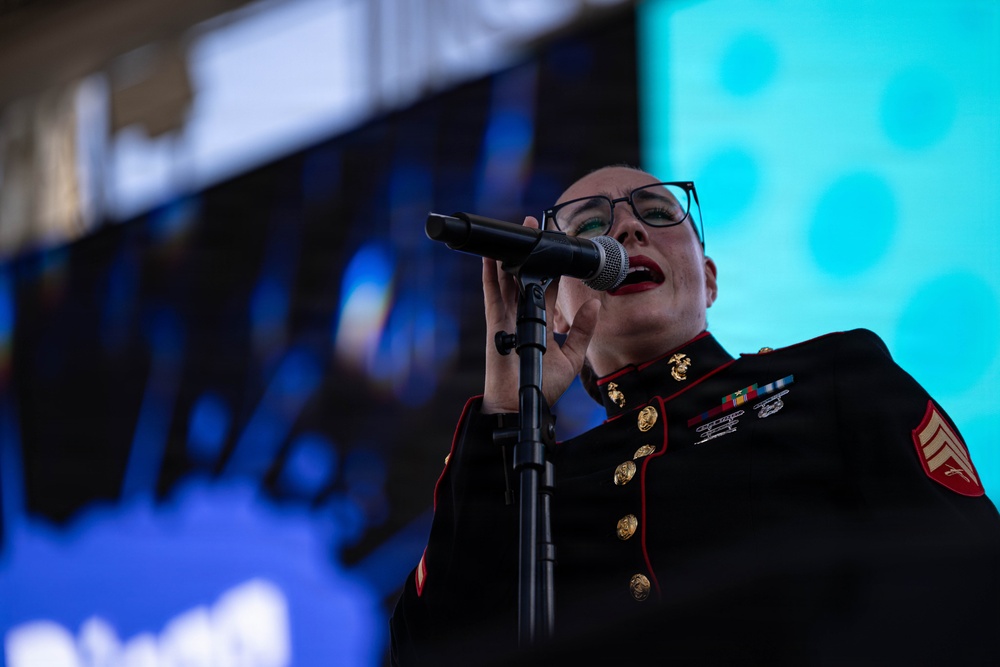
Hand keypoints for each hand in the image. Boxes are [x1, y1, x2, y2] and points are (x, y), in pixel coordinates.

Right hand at [481, 216, 600, 413]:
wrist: (521, 404)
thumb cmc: (543, 386)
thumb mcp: (572, 356)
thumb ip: (582, 330)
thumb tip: (594, 303)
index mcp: (540, 320)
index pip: (547, 286)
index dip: (552, 266)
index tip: (558, 245)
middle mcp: (522, 314)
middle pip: (525, 275)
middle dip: (531, 251)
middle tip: (536, 224)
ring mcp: (507, 316)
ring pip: (508, 278)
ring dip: (511, 254)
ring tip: (518, 229)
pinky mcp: (495, 322)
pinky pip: (491, 293)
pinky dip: (489, 274)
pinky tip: (491, 255)